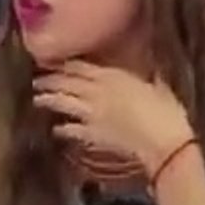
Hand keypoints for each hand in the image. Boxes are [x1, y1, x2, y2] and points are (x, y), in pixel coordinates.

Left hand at [32, 61, 193, 170]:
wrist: (163, 143)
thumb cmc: (167, 112)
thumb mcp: (159, 86)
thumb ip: (149, 77)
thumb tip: (151, 70)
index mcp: (113, 76)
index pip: (80, 66)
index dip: (65, 64)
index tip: (53, 62)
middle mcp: (96, 91)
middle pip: (66, 82)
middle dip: (50, 80)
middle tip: (37, 80)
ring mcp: (91, 114)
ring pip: (63, 102)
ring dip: (48, 100)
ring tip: (38, 99)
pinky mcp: (92, 135)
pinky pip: (72, 130)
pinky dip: (63, 129)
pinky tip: (57, 129)